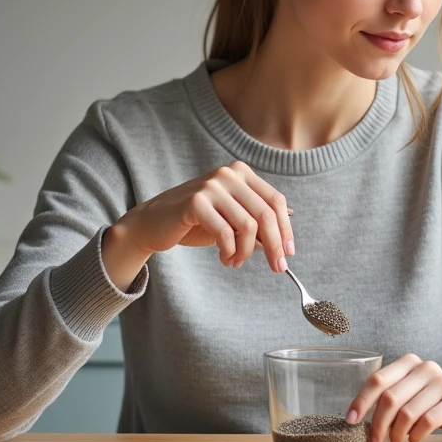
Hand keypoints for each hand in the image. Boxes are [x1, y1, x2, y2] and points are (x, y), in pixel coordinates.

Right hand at [108, 160, 294, 272]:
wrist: (153, 223)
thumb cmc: (195, 222)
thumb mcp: (231, 220)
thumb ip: (256, 225)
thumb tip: (285, 242)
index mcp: (241, 173)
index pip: (275, 201)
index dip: (285, 229)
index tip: (288, 253)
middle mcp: (228, 174)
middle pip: (265, 214)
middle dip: (275, 246)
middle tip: (277, 268)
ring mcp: (211, 186)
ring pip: (248, 226)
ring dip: (246, 252)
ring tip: (237, 262)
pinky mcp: (195, 202)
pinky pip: (226, 233)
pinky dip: (230, 252)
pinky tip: (225, 258)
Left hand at [345, 354, 441, 441]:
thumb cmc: (436, 403)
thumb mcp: (413, 394)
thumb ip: (392, 398)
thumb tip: (361, 419)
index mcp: (410, 363)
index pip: (378, 380)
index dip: (361, 401)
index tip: (351, 420)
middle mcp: (425, 368)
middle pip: (390, 398)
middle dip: (378, 424)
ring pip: (407, 412)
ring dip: (396, 433)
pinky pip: (427, 421)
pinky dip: (416, 435)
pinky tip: (413, 440)